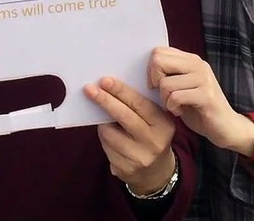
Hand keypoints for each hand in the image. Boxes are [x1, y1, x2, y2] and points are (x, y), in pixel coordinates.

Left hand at [84, 76, 177, 194]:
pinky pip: (105, 147)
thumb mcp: (156, 121)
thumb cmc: (152, 136)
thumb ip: (140, 106)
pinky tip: (110, 138)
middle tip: (89, 89)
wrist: (157, 172)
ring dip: (102, 123)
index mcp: (164, 125)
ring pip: (109, 132)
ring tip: (106, 121)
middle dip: (105, 100)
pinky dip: (104, 139)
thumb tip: (110, 87)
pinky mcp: (124, 169)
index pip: (140, 104)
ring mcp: (139, 158)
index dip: (121, 91)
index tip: (105, 80)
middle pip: (123, 116)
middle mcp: (154, 142)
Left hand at [149, 46, 253, 154]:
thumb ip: (170, 73)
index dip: (151, 69)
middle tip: (163, 95)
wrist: (225, 126)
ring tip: (174, 105)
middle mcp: (198, 65)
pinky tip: (179, 111)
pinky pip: (175, 97)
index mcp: (191, 59)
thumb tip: (147, 67)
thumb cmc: (198, 107)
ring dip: (165, 99)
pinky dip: (172, 107)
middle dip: (154, 81)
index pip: (159, 51)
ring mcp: (203, 79)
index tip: (156, 84)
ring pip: (165, 83)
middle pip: (158, 61)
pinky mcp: (206, 95)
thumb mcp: (182, 86)